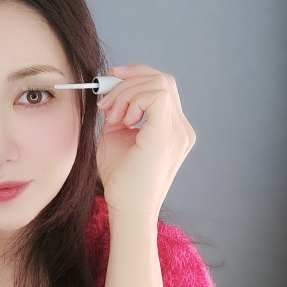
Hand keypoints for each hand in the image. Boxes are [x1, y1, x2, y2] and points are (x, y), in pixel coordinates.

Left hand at [96, 65, 195, 217]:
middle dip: (128, 81)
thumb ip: (119, 113)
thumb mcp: (116, 137)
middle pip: (162, 79)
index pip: (161, 86)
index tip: (108, 85)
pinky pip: (157, 96)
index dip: (134, 77)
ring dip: (127, 93)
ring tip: (114, 116)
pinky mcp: (168, 135)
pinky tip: (122, 119)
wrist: (127, 208)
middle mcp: (181, 128)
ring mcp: (179, 131)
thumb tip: (111, 92)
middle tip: (106, 101)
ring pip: (159, 83)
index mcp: (170, 128)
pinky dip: (133, 99)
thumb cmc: (120, 180)